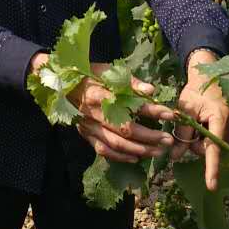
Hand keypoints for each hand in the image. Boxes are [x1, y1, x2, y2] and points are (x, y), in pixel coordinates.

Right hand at [27, 54, 176, 163]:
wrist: (59, 85)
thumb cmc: (87, 75)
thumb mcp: (106, 70)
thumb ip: (129, 82)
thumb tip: (151, 91)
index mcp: (99, 92)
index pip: (129, 104)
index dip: (151, 110)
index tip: (170, 114)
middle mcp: (93, 113)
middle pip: (124, 129)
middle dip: (149, 136)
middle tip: (168, 139)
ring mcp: (88, 126)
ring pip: (116, 143)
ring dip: (140, 149)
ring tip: (159, 151)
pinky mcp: (85, 135)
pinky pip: (104, 150)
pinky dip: (121, 156)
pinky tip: (137, 158)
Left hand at [173, 50, 228, 191]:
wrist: (210, 81)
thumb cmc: (195, 93)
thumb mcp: (184, 110)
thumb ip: (181, 133)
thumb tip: (174, 157)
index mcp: (219, 118)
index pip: (214, 148)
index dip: (211, 168)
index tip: (211, 186)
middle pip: (209, 150)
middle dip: (195, 144)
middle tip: (190, 126)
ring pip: (212, 148)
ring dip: (202, 141)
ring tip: (200, 122)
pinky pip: (218, 144)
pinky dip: (209, 139)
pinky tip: (207, 125)